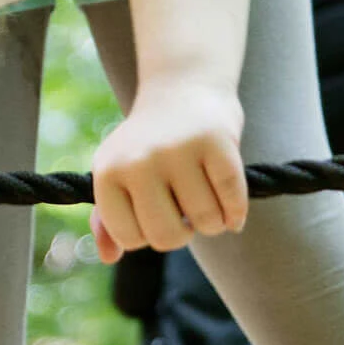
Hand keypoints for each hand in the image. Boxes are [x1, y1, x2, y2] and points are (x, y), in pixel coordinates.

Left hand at [89, 81, 247, 263]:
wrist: (182, 87)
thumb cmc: (147, 143)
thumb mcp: (117, 173)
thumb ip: (107, 219)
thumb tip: (108, 257)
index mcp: (108, 172)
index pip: (130, 238)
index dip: (148, 234)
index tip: (156, 213)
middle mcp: (139, 160)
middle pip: (167, 236)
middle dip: (182, 234)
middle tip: (184, 213)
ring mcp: (178, 149)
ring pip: (206, 221)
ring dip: (214, 222)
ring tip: (206, 199)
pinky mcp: (216, 141)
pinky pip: (233, 200)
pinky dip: (236, 212)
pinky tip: (232, 209)